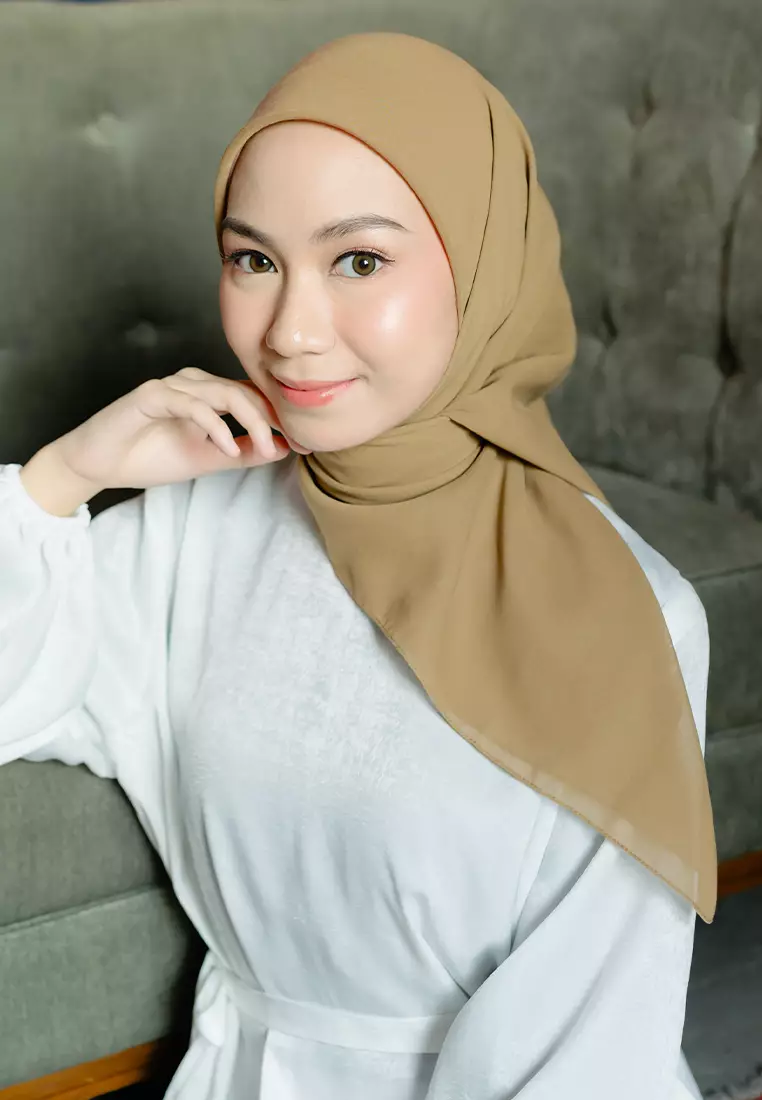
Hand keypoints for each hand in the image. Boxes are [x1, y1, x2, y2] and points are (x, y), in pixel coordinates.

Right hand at [51, 367, 309, 492]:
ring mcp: (173, 386)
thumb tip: (283, 449)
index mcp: (208, 395)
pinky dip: (214, 428)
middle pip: (246, 392)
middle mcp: (193, 384)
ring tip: (266, 450)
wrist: (99, 464)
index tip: (307, 444)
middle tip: (292, 446)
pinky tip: (226, 449)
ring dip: (251, 423)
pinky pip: (192, 406)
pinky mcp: (152, 395)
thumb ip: (243, 453)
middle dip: (274, 419)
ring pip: (225, 394)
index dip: (281, 419)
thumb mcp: (207, 460)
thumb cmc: (148, 456)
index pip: (254, 398)